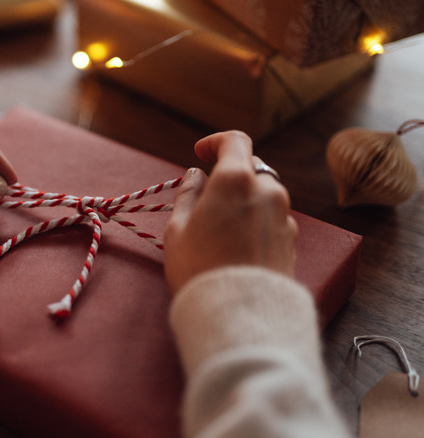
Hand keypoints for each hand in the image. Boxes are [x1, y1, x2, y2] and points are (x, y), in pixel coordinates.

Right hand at [163, 131, 296, 292]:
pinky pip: (272, 220)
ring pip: (263, 196)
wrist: (238, 311)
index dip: (216, 142)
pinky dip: (256, 224)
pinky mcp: (291, 240)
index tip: (200, 153)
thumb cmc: (199, 268)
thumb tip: (196, 175)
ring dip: (244, 202)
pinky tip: (237, 248)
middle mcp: (267, 190)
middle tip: (205, 201)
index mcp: (236, 179)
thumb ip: (188, 194)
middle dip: (229, 178)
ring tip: (220, 231)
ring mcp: (284, 216)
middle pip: (250, 169)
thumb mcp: (178, 229)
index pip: (234, 141)